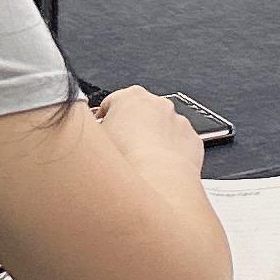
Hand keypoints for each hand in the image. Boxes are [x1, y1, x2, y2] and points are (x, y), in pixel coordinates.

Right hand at [92, 83, 206, 183]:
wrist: (158, 182)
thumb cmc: (126, 161)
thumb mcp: (94, 142)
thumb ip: (92, 133)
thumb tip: (88, 138)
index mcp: (130, 97)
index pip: (110, 104)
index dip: (102, 122)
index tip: (100, 135)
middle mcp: (157, 103)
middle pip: (138, 114)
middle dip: (129, 129)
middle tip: (119, 150)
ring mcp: (177, 120)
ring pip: (160, 128)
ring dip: (151, 140)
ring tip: (139, 163)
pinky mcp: (191, 139)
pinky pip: (177, 144)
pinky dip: (169, 153)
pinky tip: (157, 168)